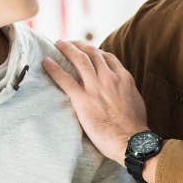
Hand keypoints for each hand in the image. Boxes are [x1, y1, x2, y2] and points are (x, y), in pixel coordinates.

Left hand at [43, 41, 147, 164]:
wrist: (131, 140)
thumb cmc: (135, 127)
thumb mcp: (136, 102)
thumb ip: (127, 91)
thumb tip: (122, 92)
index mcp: (124, 78)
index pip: (107, 57)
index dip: (95, 51)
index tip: (87, 50)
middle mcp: (109, 78)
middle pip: (92, 53)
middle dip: (79, 45)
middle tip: (69, 43)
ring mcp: (95, 87)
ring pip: (79, 59)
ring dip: (67, 49)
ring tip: (58, 43)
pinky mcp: (83, 99)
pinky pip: (65, 79)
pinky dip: (54, 68)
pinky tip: (46, 62)